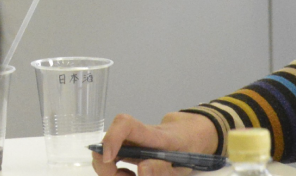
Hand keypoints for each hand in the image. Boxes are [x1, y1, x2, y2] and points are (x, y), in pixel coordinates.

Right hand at [92, 113, 219, 175]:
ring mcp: (130, 141)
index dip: (111, 139)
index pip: (126, 125)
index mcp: (153, 136)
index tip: (109, 160)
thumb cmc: (188, 148)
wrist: (189, 134)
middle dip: (106, 167)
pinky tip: (129, 175)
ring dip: (111, 172)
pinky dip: (115, 172)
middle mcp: (137, 135)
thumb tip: (142, 170)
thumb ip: (163, 168)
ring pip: (106, 153)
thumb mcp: (182, 164)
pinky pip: (113, 159)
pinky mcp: (128, 147)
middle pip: (107, 142)